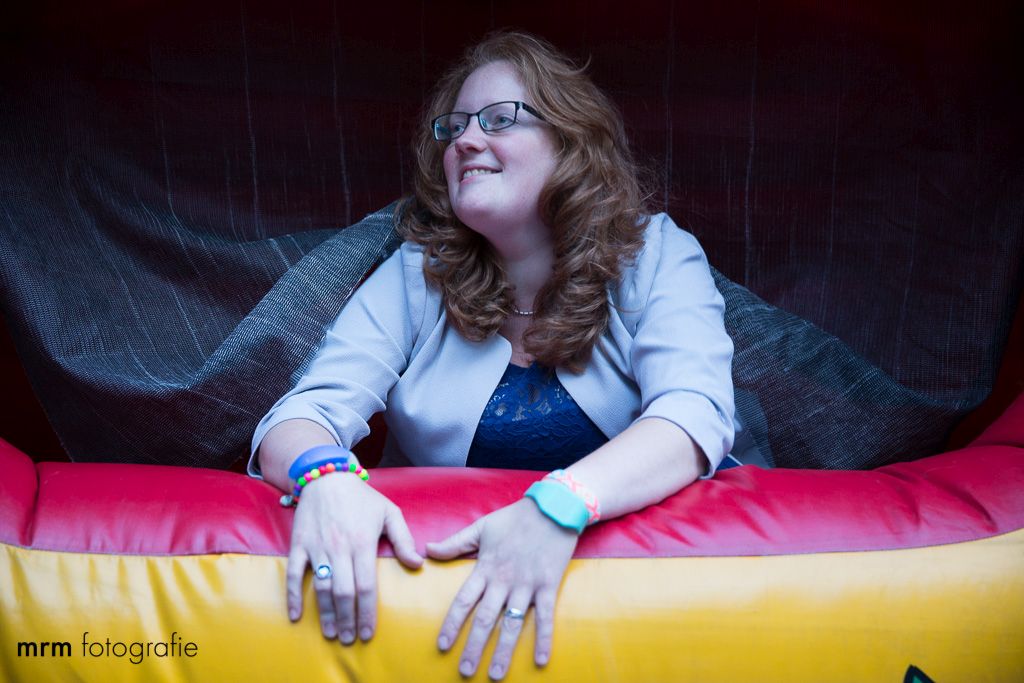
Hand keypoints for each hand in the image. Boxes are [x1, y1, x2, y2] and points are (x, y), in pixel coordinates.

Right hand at [286, 473, 422, 643]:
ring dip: (325, 613)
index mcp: (363, 542)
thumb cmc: (362, 496)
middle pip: (343, 592)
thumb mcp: (390, 512)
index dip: (367, 612)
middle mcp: (339, 547)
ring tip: (331, 632)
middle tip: (349, 639)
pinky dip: (292, 596)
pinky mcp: (299, 544)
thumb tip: (418, 564)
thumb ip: (404, 539)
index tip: (368, 632)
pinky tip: (296, 615)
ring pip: (320, 587)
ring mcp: (317, 547)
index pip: (366, 586)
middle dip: (347, 619)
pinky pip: (293, 574)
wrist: (327, 476)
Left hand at [426, 497, 578, 680]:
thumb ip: (454, 543)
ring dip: (503, 651)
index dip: (452, 624)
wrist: (552, 508)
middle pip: (485, 619)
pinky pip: (545, 617)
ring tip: (494, 675)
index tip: (442, 645)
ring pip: (512, 623)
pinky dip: (543, 639)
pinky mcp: (548, 585)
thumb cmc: (514, 517)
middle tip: (464, 671)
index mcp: (485, 567)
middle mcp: (504, 580)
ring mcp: (527, 585)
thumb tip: (426, 550)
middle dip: (473, 647)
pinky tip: (540, 661)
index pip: (463, 601)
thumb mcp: (481, 527)